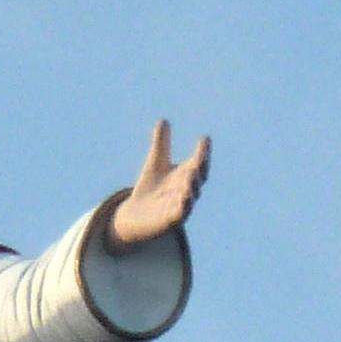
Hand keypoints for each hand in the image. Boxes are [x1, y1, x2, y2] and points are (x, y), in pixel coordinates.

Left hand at [105, 116, 210, 246]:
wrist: (135, 215)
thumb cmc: (151, 188)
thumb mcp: (155, 163)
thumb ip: (161, 144)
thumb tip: (164, 120)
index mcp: (185, 175)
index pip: (199, 162)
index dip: (203, 151)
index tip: (204, 139)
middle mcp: (186, 190)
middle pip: (197, 179)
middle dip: (198, 170)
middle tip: (197, 161)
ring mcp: (180, 206)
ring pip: (190, 197)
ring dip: (191, 189)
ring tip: (190, 179)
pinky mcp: (170, 221)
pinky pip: (179, 215)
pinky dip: (183, 207)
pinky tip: (183, 199)